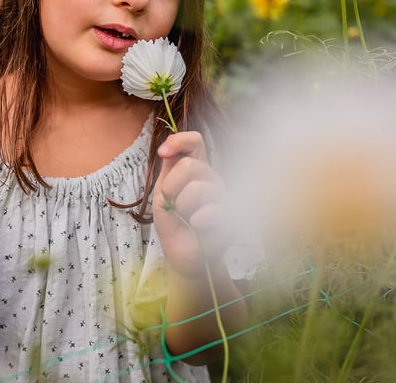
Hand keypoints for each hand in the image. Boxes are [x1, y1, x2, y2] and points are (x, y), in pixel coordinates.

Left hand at [153, 130, 228, 277]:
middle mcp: (212, 179)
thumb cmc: (174, 222)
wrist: (182, 254)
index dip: (179, 141)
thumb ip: (168, 168)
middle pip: (190, 164)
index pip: (195, 142)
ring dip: (182, 207)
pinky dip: (196, 221)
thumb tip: (166, 148)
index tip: (163, 153)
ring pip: (197, 189)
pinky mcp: (231, 217)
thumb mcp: (163, 192)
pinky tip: (198, 227)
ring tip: (186, 218)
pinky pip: (210, 211)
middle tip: (173, 204)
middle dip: (171, 186)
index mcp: (197, 169)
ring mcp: (224, 197)